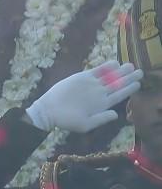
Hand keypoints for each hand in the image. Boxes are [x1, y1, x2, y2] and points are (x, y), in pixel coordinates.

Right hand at [26, 61, 142, 132]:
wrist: (49, 110)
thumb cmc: (66, 120)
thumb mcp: (85, 124)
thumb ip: (101, 119)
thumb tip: (117, 114)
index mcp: (101, 105)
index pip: (119, 96)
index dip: (129, 90)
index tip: (139, 84)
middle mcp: (98, 93)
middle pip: (117, 84)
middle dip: (128, 77)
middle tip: (140, 71)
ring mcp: (91, 84)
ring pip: (109, 76)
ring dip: (120, 71)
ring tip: (131, 65)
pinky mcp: (82, 77)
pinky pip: (97, 71)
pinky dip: (106, 67)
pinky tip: (115, 63)